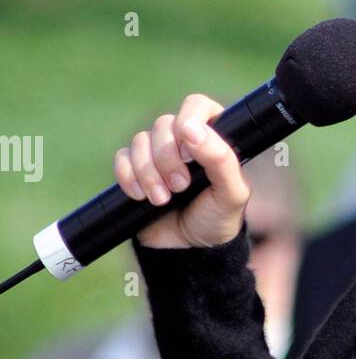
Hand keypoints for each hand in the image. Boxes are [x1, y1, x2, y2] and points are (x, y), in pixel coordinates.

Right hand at [113, 94, 250, 248]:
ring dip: (148, 173)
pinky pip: (121, 158)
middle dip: (168, 159)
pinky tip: (140, 197)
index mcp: (213, 139)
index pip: (197, 106)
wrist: (189, 252)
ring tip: (162, 200)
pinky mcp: (135, 170)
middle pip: (163, 125)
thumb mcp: (232, 193)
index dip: (188, 122)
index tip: (189, 152)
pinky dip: (128, 177)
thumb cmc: (217, 220)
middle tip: (181, 186)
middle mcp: (184, 142)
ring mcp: (158, 155)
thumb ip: (221, 159)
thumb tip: (191, 129)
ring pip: (140, 141)